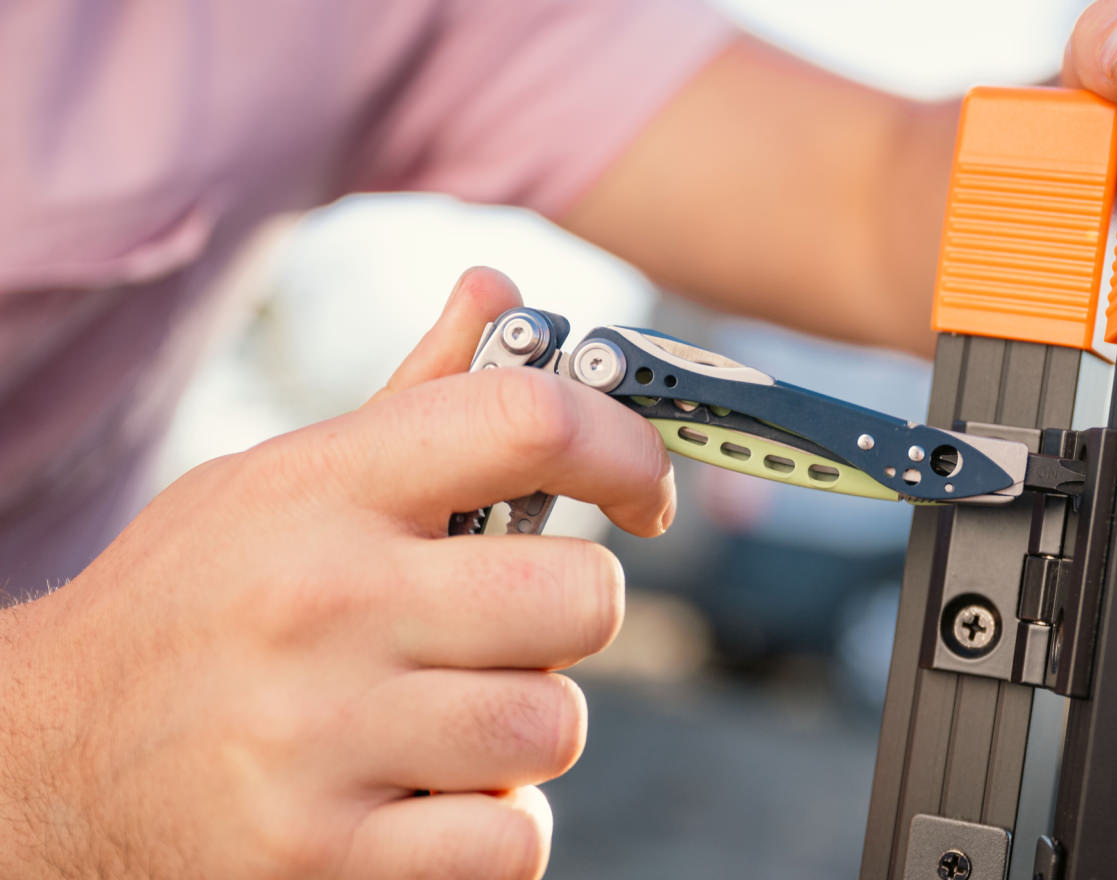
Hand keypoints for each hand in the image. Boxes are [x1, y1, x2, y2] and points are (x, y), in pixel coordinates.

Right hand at [0, 268, 674, 878]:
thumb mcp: (274, 484)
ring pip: (551, 726)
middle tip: (512, 630)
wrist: (40, 763)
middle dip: (571, 617)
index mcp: (318, 489)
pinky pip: (510, 839)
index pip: (526, 421)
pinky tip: (431, 802)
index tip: (643, 491)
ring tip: (448, 721)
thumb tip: (500, 293)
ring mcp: (315, 736)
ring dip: (524, 732)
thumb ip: (408, 404)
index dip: (625, 448)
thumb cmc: (189, 609)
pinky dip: (496, 831)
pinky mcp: (317, 854)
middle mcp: (320, 602)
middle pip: (580, 596)